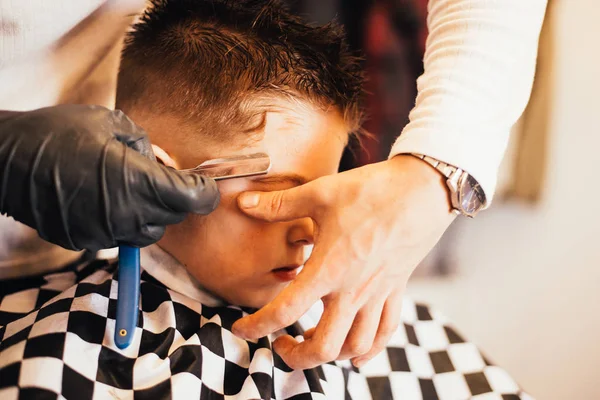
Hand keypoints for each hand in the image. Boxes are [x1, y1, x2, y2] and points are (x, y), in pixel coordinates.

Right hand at [0, 105, 218, 250]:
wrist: (5, 157)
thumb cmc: (58, 132)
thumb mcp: (111, 122)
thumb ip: (144, 144)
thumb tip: (156, 161)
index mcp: (139, 181)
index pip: (193, 199)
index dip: (205, 192)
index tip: (204, 185)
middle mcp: (126, 213)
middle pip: (173, 218)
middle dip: (176, 200)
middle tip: (162, 179)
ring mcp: (104, 231)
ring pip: (148, 233)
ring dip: (150, 215)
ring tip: (130, 190)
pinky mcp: (84, 240)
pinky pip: (118, 237)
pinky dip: (121, 222)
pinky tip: (103, 200)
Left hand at [232, 155, 455, 368]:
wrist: (423, 189)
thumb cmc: (371, 190)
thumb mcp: (320, 193)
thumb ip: (279, 204)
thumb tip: (244, 202)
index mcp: (329, 268)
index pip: (285, 310)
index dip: (256, 326)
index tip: (240, 329)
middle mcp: (353, 290)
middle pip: (324, 347)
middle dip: (296, 357)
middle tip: (280, 345)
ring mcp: (378, 293)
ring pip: (355, 346)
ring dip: (330, 354)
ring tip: (311, 340)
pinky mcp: (396, 289)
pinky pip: (385, 332)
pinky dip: (369, 350)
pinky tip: (356, 355)